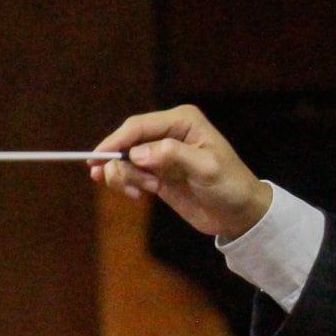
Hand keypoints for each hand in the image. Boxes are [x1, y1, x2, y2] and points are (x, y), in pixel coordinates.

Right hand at [92, 105, 271, 241]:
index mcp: (182, 121)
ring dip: (125, 177)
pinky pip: (129, 174)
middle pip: (126, 141)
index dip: (115, 141)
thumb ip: (173, 156)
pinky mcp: (157, 174)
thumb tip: (137, 153)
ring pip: (124, 159)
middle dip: (118, 162)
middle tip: (128, 185)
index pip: (139, 126)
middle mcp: (168, 133)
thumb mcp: (206, 168)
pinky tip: (141, 195)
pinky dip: (127, 184)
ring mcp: (160, 154)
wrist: (239, 213)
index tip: (97, 159)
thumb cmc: (230, 185)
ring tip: (146, 191)